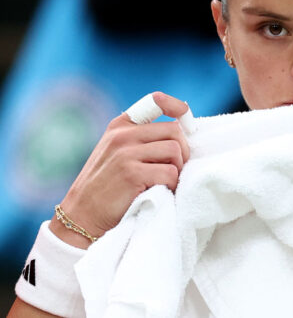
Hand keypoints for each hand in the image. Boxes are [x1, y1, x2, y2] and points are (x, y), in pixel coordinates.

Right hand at [49, 92, 189, 247]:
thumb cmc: (106, 187)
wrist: (81, 216)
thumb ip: (141, 139)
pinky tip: (159, 192)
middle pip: (174, 130)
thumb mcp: (117, 152)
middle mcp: (122, 135)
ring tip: (165, 181)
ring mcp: (126, 153)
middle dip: (183, 150)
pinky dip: (171, 185)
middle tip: (177, 168)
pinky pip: (170, 173)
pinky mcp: (132, 174)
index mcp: (120, 126)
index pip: (155, 101)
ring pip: (175, 150)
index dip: (177, 106)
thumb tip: (183, 131)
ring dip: (177, 169)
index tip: (187, 117)